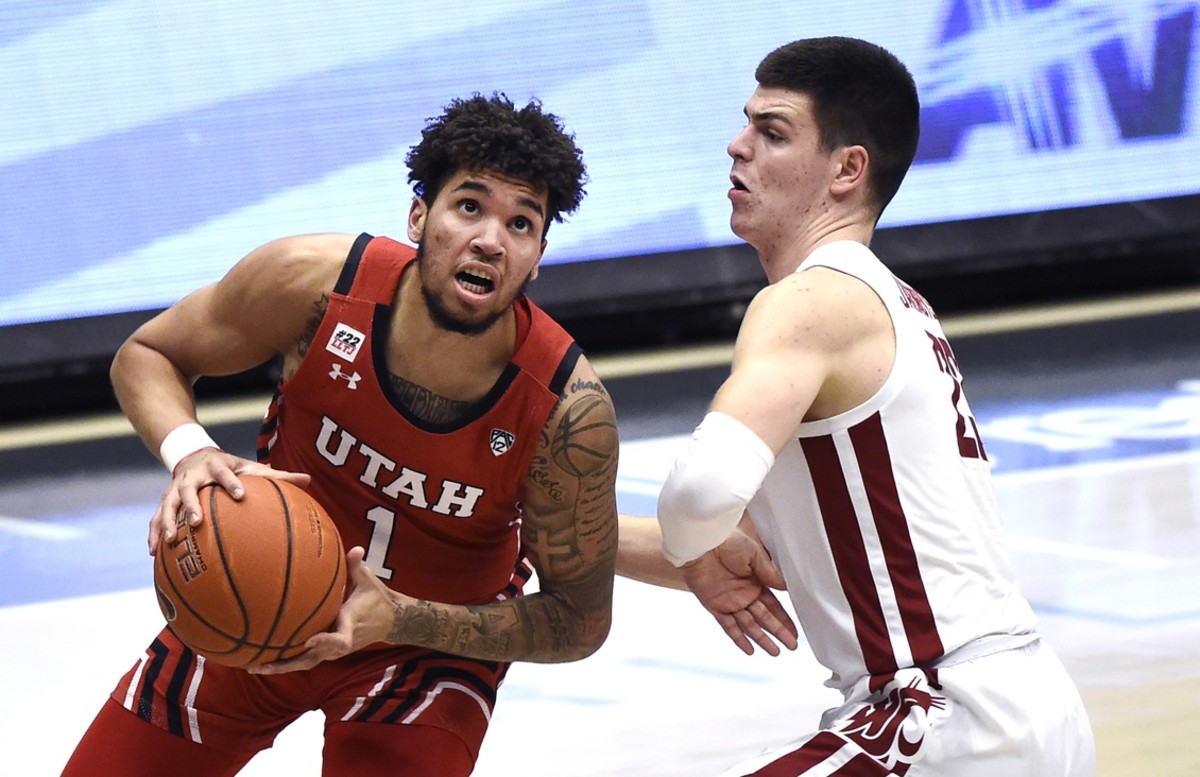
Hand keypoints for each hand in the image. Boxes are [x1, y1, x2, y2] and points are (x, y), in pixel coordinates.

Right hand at [149, 448, 311, 554]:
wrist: (195, 455)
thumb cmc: (230, 467)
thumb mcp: (250, 466)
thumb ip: (278, 475)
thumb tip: (308, 480)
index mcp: (216, 467)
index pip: (225, 474)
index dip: (231, 483)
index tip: (241, 495)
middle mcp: (193, 477)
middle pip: (188, 490)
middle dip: (191, 505)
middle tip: (196, 522)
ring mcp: (175, 489)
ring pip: (167, 505)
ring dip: (165, 522)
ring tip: (168, 541)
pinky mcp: (166, 501)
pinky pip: (155, 518)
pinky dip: (153, 534)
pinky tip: (153, 554)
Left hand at [249, 547, 397, 674]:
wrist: (391, 621)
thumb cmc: (376, 598)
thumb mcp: (368, 581)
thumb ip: (357, 566)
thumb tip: (356, 548)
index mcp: (349, 625)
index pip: (339, 640)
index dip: (325, 641)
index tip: (308, 640)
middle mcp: (340, 643)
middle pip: (312, 659)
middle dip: (286, 664)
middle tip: (259, 665)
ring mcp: (334, 651)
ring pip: (305, 663)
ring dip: (281, 667)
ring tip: (253, 667)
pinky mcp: (329, 652)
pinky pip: (306, 660)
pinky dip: (287, 662)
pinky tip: (265, 661)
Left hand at [681, 529, 797, 655]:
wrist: (701, 542)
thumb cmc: (727, 542)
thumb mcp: (753, 554)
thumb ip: (769, 572)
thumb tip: (787, 587)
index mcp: (756, 582)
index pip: (774, 605)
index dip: (784, 618)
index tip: (796, 631)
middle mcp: (744, 595)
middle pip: (765, 618)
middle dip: (778, 631)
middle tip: (792, 645)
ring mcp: (730, 602)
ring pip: (749, 625)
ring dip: (762, 639)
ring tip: (776, 652)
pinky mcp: (715, 606)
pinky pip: (728, 626)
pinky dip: (738, 638)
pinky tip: (750, 650)